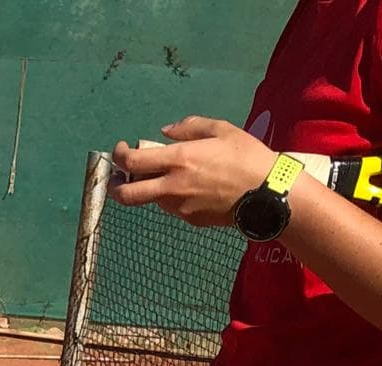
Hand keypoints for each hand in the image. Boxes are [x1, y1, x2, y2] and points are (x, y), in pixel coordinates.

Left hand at [110, 119, 277, 226]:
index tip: (121, 150)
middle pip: (127, 195)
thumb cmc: (247, 156)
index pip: (132, 162)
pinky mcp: (190, 220)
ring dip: (151, 188)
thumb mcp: (221, 130)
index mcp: (178, 159)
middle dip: (114, 187)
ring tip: (170, 176)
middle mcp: (173, 186)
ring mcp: (180, 207)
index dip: (119, 156)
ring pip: (152, 200)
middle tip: (116, 179)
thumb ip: (188, 128)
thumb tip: (164, 131)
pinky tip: (194, 188)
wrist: (267, 195)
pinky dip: (173, 197)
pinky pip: (173, 207)